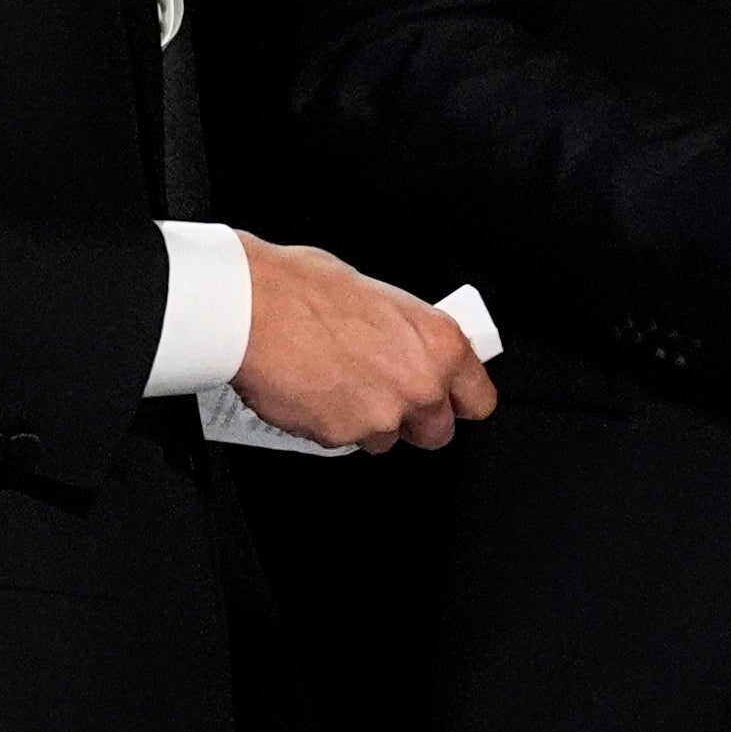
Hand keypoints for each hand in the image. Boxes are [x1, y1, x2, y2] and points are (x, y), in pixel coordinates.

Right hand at [234, 238, 497, 451]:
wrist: (251, 309)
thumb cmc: (305, 291)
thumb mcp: (381, 299)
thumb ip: (408, 337)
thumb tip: (407, 348)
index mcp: (440, 345)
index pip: (479, 399)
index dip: (460, 401)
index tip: (450, 399)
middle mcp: (420, 386)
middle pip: (437, 432)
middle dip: (414, 420)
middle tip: (387, 394)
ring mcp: (380, 417)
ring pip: (385, 439)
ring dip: (367, 422)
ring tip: (337, 384)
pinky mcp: (338, 437)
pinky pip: (342, 441)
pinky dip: (328, 424)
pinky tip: (312, 392)